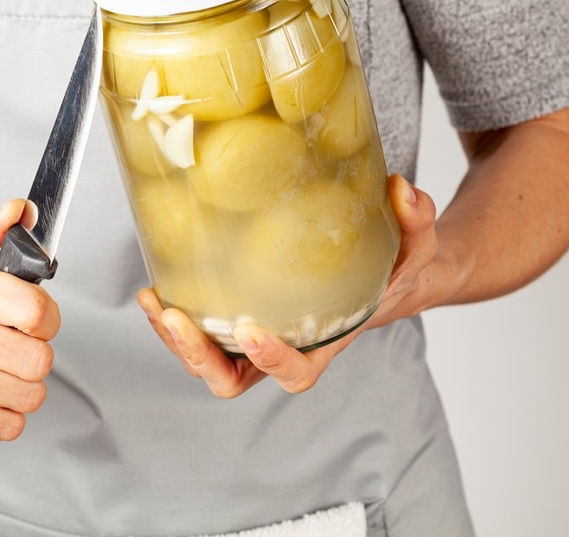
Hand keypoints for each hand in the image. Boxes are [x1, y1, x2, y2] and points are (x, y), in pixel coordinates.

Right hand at [0, 200, 60, 444]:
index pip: (37, 310)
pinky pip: (12, 424)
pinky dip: (4, 415)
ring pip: (31, 393)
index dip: (45, 319)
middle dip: (31, 356)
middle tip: (7, 349)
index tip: (30, 321)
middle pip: (39, 359)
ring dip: (20, 387)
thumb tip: (18, 210)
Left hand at [139, 174, 438, 396]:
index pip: (294, 373)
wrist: (382, 275)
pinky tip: (156, 282)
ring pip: (205, 359)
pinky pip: (198, 329)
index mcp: (324, 344)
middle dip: (197, 355)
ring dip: (173, 338)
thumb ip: (415, 224)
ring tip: (153, 301)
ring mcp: (254, 337)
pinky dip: (172, 315)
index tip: (249, 331)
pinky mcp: (235, 314)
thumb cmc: (394, 269)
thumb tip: (402, 191)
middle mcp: (283, 348)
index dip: (270, 360)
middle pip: (230, 378)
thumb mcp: (416, 247)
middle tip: (174, 316)